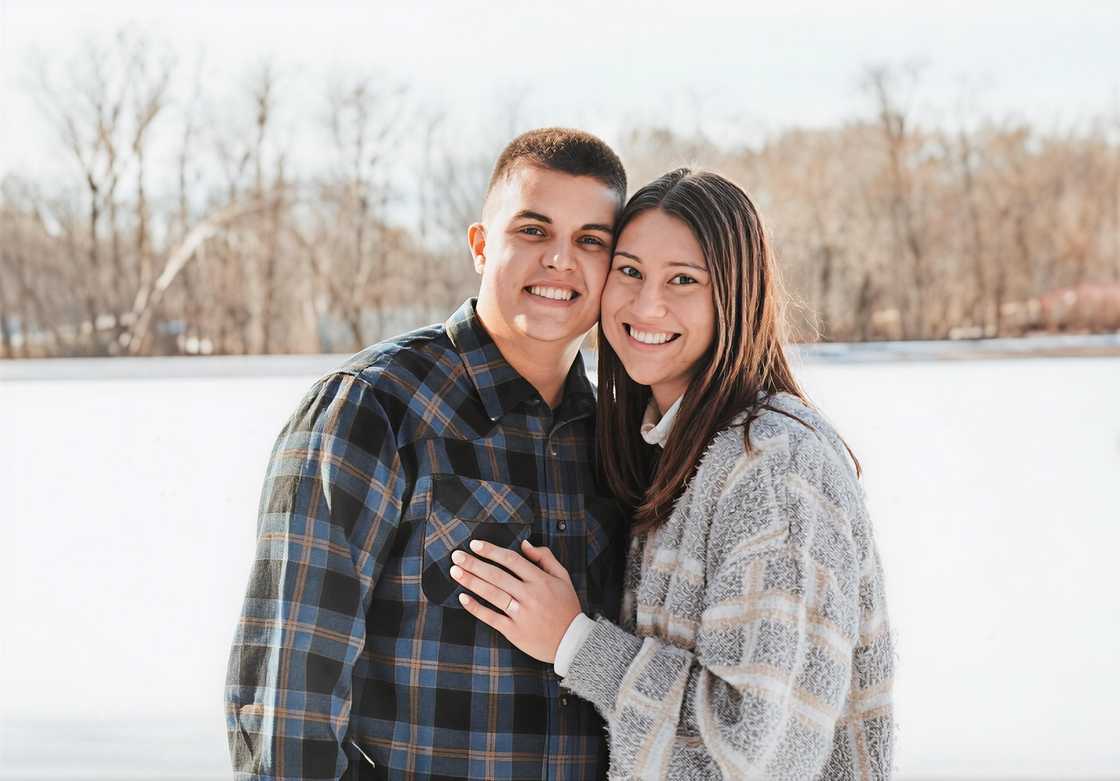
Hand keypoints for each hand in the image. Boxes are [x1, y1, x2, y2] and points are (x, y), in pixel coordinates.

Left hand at [450, 538, 581, 663]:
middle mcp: (529, 595)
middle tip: (456, 555)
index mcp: (540, 580)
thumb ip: (545, 557)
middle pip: (496, 575)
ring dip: (471, 581)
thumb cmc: (566, 607)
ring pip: (492, 594)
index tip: (475, 544)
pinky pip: (491, 617)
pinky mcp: (514, 631)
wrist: (573, 642)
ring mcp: (520, 614)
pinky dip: (476, 608)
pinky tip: (463, 598)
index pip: (511, 560)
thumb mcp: (563, 577)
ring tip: (455, 571)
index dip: (491, 551)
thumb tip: (525, 544)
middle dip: (474, 564)